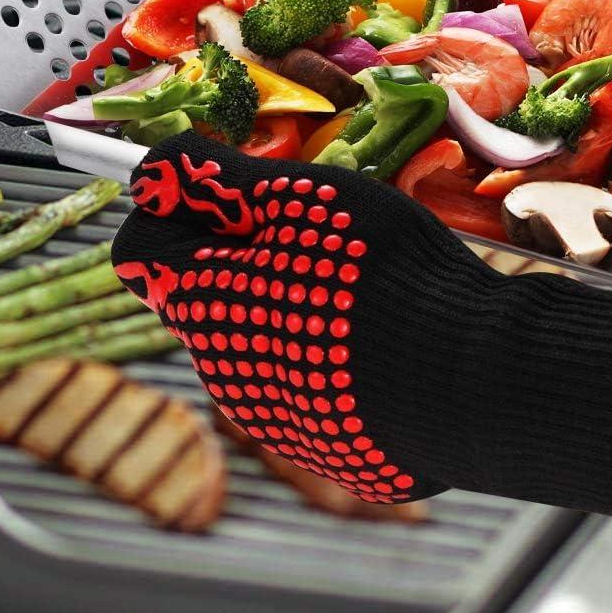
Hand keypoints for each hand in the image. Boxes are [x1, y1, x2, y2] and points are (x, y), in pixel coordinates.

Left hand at [112, 132, 611, 537]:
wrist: (472, 378)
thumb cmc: (383, 270)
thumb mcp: (303, 197)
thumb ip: (221, 180)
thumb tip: (155, 165)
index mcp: (206, 303)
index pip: (139, 247)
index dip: (172, 207)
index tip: (221, 189)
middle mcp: (223, 369)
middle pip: (200, 293)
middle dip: (235, 256)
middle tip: (308, 228)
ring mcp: (274, 417)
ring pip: (252, 340)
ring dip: (282, 304)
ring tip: (355, 282)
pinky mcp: (324, 446)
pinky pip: (303, 386)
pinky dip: (324, 356)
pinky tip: (378, 335)